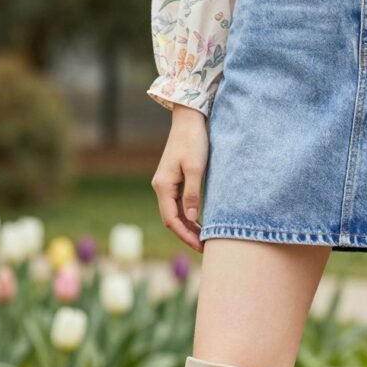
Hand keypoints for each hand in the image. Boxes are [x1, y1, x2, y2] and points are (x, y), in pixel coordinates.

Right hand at [151, 104, 208, 252]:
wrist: (189, 119)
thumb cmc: (193, 141)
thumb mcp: (195, 168)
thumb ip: (192, 194)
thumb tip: (191, 220)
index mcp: (163, 185)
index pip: (171, 220)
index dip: (185, 235)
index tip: (200, 246)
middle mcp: (161, 186)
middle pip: (171, 219)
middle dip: (186, 234)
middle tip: (205, 247)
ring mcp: (166, 183)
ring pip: (175, 212)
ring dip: (187, 226)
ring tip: (203, 238)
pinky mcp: (174, 178)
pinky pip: (178, 203)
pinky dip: (187, 215)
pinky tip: (199, 221)